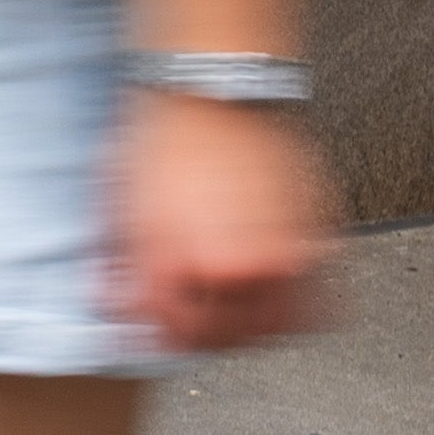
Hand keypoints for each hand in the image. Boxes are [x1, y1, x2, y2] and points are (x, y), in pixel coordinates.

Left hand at [111, 90, 336, 353]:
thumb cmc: (166, 142)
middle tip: (188, 323)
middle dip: (201, 336)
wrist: (216, 95)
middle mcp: (244, 267)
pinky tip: (273, 295)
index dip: (158, 333)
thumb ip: (119, 265)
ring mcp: (290, 256)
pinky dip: (298, 309)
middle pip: (227, 339)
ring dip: (252, 331)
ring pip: (278, 330)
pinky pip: (321, 304)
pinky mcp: (321, 240)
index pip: (176, 331)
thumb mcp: (122, 208)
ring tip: (230, 313)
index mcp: (187, 263)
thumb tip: (111, 303)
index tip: (151, 325)